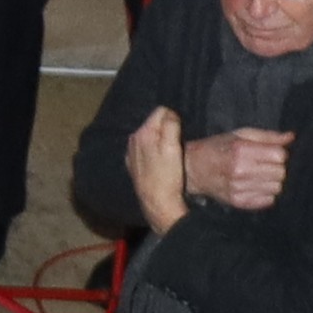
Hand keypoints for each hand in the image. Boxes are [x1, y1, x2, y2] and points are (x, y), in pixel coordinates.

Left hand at [127, 102, 192, 235]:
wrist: (157, 201)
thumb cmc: (168, 174)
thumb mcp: (173, 147)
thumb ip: (170, 125)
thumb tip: (169, 112)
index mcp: (143, 132)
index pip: (161, 111)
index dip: (174, 119)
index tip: (181, 133)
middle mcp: (133, 139)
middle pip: (154, 123)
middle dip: (166, 129)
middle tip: (177, 145)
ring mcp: (131, 152)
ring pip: (149, 136)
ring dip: (159, 141)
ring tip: (170, 155)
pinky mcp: (132, 164)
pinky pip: (144, 150)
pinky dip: (152, 152)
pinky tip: (160, 163)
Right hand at [189, 126, 294, 210]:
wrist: (192, 168)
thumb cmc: (217, 148)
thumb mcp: (239, 135)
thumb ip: (267, 136)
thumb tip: (291, 137)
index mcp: (241, 150)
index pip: (280, 156)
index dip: (277, 153)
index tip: (267, 153)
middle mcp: (240, 170)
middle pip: (281, 173)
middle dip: (276, 168)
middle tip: (262, 165)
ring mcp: (239, 188)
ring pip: (277, 188)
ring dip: (271, 181)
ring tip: (256, 176)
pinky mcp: (239, 201)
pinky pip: (268, 200)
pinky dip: (265, 193)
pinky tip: (253, 186)